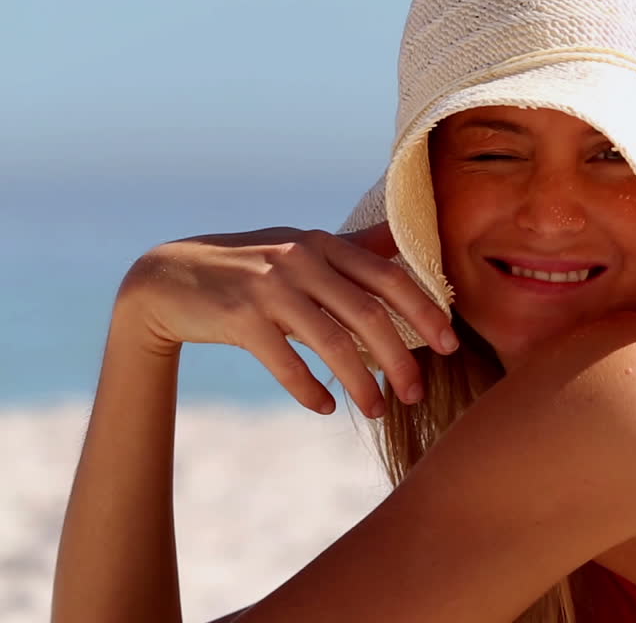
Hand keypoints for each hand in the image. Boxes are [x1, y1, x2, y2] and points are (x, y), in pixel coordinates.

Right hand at [115, 222, 455, 417]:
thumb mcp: (300, 248)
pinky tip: (326, 408)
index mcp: (324, 244)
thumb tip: (401, 240)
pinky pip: (286, 361)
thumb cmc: (249, 267)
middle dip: (401, 359)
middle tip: (417, 394)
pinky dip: (309, 389)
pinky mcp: (239, 316)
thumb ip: (351, 249)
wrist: (168, 278)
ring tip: (378, 412)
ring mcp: (269, 286)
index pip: (390, 277)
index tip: (450, 346)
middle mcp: (300, 258)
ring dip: (361, 383)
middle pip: (368, 314)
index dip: (426, 312)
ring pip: (332, 342)